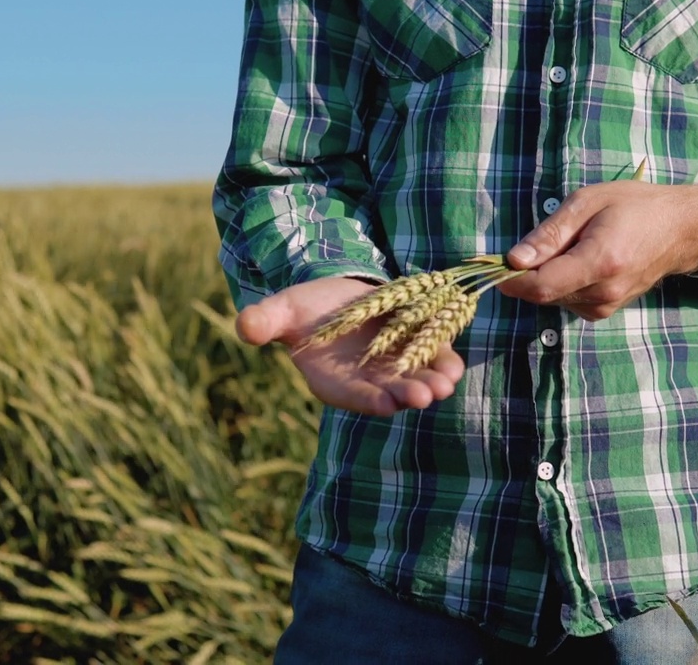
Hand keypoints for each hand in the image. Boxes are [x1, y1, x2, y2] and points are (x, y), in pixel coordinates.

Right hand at [235, 277, 465, 415]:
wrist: (339, 295)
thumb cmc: (305, 309)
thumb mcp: (284, 310)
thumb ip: (265, 320)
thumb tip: (244, 327)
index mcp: (334, 381)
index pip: (353, 395)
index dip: (368, 399)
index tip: (385, 403)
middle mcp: (368, 382)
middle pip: (391, 394)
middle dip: (408, 394)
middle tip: (425, 395)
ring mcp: (395, 368)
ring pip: (418, 381)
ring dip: (433, 383)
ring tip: (445, 382)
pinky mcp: (418, 350)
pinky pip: (435, 360)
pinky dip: (445, 362)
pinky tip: (454, 364)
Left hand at [496, 180, 697, 319]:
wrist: (680, 229)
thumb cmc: (634, 206)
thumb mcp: (587, 203)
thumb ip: (549, 234)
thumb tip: (514, 260)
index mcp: (600, 262)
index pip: (540, 287)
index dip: (510, 280)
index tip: (494, 264)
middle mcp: (603, 292)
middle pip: (543, 294)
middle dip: (525, 274)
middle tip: (531, 243)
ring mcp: (606, 306)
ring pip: (553, 298)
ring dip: (545, 276)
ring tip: (567, 245)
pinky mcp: (604, 311)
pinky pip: (567, 300)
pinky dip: (560, 282)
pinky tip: (577, 260)